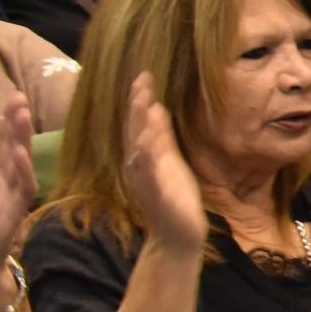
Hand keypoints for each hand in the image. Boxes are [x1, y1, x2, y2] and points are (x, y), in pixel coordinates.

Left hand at [0, 95, 38, 303]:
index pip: (0, 145)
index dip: (6, 123)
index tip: (12, 98)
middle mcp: (1, 185)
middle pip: (12, 149)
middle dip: (17, 125)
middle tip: (20, 99)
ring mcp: (9, 199)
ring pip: (20, 164)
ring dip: (21, 140)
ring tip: (22, 115)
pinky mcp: (11, 215)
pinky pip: (21, 190)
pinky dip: (22, 171)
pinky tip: (17, 153)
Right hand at [122, 73, 208, 255]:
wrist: (177, 236)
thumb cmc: (174, 198)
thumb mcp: (169, 161)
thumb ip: (162, 137)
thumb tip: (157, 108)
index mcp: (141, 157)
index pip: (137, 123)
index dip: (139, 100)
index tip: (144, 75)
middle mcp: (136, 166)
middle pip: (133, 130)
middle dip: (137, 104)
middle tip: (141, 79)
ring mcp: (143, 180)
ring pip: (137, 148)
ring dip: (139, 123)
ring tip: (143, 99)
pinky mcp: (155, 195)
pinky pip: (148, 173)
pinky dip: (147, 155)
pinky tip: (147, 139)